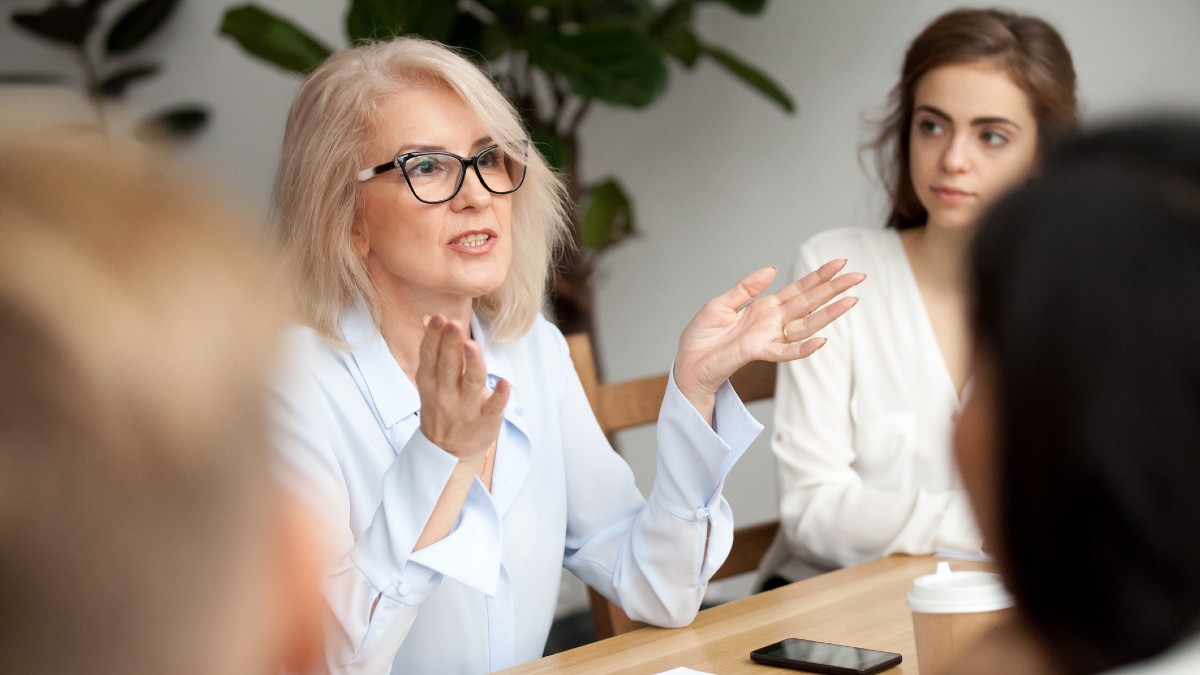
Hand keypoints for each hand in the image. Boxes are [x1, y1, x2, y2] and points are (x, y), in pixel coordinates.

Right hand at [416, 314, 509, 462]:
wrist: (448, 452)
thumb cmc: (442, 407)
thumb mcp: (430, 381)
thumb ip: (433, 350)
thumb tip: (429, 318)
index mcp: (430, 382)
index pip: (430, 356)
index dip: (433, 337)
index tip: (437, 318)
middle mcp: (446, 394)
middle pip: (448, 365)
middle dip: (449, 344)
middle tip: (453, 323)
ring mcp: (466, 408)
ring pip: (471, 382)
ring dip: (472, 363)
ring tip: (471, 345)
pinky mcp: (486, 421)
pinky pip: (493, 407)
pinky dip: (499, 396)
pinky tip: (504, 383)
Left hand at [674, 259, 864, 412]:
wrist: (688, 363)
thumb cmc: (702, 337)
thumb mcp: (721, 304)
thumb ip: (746, 287)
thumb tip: (771, 269)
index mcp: (764, 307)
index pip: (798, 289)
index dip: (819, 276)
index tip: (840, 263)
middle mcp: (772, 322)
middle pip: (809, 303)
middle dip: (834, 289)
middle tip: (859, 276)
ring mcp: (768, 338)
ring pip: (806, 325)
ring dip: (829, 314)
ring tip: (852, 301)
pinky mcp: (758, 352)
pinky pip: (786, 352)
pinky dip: (803, 348)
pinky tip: (822, 340)